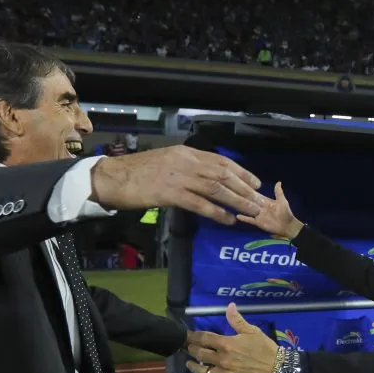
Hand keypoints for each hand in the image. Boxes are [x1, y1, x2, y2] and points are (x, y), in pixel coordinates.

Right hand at [90, 146, 263, 225]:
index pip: (220, 161)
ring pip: (216, 189)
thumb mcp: (166, 161)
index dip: (241, 172)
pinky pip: (200, 204)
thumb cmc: (136, 171)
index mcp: (186, 152)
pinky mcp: (171, 194)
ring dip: (237, 201)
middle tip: (260, 200)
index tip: (256, 182)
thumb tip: (205, 175)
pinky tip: (228, 219)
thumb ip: (186, 166)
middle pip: (223, 175)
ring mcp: (179, 177)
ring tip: (251, 211)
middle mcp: (186, 162)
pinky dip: (217, 212)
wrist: (113, 176)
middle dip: (244, 188)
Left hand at [185, 304, 278, 372]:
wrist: (277, 369)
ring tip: (190, 362)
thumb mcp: (252, 331)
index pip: (204, 338)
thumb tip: (229, 306)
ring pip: (201, 370)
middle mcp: (222, 359)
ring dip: (193, 365)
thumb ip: (237, 320)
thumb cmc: (264, 348)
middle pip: (199, 353)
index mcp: (227, 344)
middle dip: (192, 349)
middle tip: (189, 347)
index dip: (194, 336)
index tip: (189, 335)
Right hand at [236, 182, 303, 239]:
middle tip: (233, 192)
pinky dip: (244, 218)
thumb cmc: (286, 213)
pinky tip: (237, 216)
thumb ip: (278, 192)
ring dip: (242, 207)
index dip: (250, 191)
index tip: (242, 185)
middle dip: (244, 198)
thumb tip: (278, 181)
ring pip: (248, 210)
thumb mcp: (282, 201)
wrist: (287, 226)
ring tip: (233, 202)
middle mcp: (260, 207)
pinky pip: (249, 220)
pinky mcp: (258, 223)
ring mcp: (258, 215)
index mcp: (265, 202)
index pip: (256, 196)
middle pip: (250, 202)